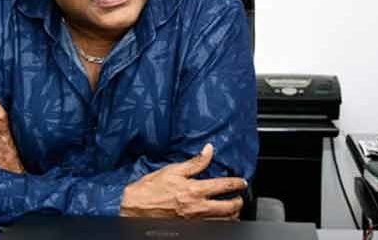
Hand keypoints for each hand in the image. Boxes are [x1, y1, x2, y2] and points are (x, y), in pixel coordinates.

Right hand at [120, 144, 245, 219]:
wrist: (135, 206)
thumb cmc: (151, 188)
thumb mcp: (173, 170)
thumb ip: (194, 162)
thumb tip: (208, 150)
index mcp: (194, 189)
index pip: (223, 186)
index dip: (236, 183)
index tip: (242, 181)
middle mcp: (198, 207)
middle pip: (228, 208)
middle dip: (238, 202)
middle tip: (239, 197)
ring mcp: (195, 220)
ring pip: (223, 221)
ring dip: (232, 215)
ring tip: (233, 209)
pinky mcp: (190, 227)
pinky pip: (212, 227)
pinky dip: (220, 223)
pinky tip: (219, 219)